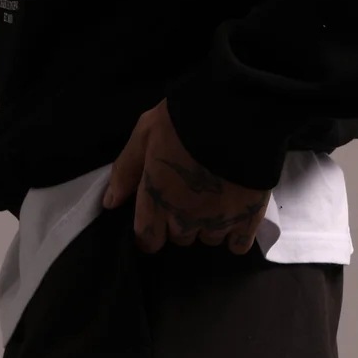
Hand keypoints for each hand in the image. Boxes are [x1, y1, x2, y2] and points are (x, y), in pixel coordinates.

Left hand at [102, 99, 271, 254]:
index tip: (158, 217)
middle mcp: (184, 220)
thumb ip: (125, 171)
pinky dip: (236, 235)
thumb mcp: (145, 133)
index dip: (151, 230)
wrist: (237, 112)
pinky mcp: (247, 220)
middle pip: (179, 238)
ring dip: (209, 224)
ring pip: (208, 239)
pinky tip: (236, 214)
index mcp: (157, 201)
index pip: (147, 239)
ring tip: (217, 197)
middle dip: (181, 221)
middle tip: (191, 194)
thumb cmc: (184, 120)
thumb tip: (110, 203)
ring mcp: (217, 222)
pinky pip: (237, 245)